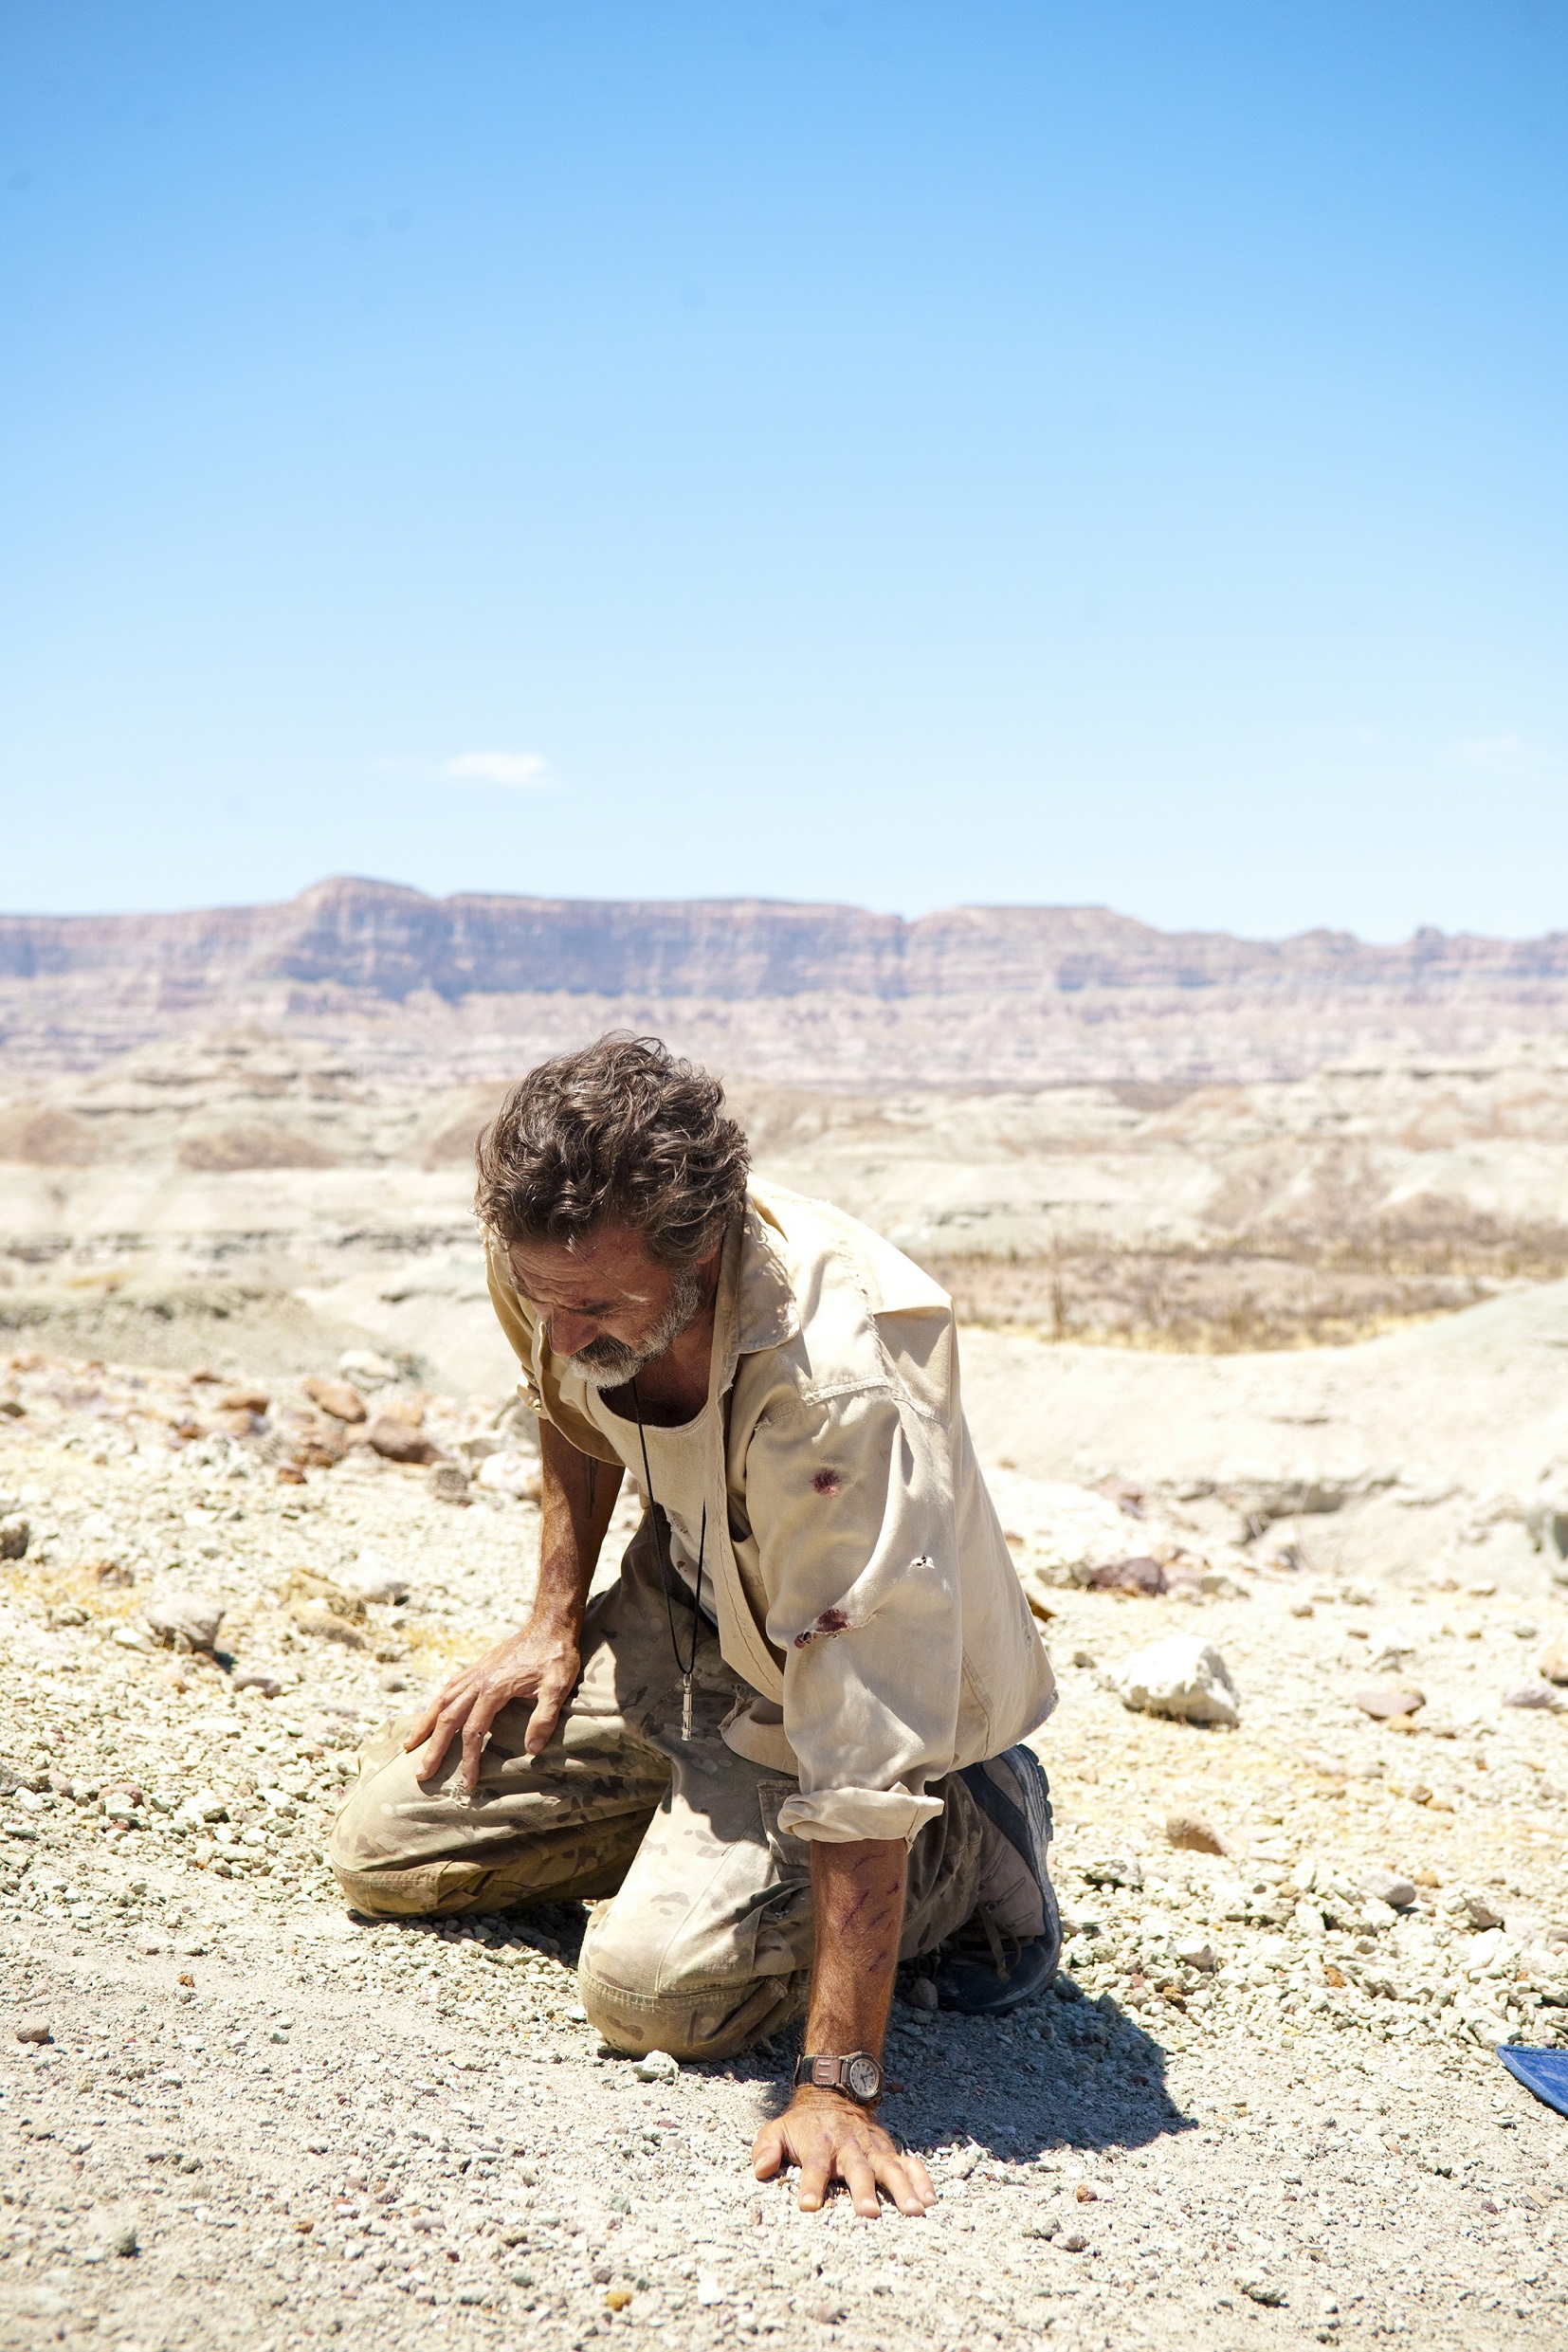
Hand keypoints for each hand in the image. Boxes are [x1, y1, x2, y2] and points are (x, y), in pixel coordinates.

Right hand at [402, 1618, 579, 1789]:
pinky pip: (449, 1688)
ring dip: (425, 1725)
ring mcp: (475, 1672)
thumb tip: (531, 1750)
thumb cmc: (556, 1657)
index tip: (468, 1782)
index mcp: (494, 1689)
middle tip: (421, 1774)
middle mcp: (478, 1681)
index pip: (474, 1732)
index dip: (469, 1760)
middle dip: (434, 1749)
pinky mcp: (477, 1667)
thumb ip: (544, 1718)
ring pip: (441, 1701)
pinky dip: (435, 1704)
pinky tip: (431, 1715)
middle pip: (448, 1719)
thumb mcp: (558, 1687)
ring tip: (409, 1746)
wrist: (550, 1624)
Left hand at [752, 2089, 935, 2218]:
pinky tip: (931, 2200)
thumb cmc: (803, 2123)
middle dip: (863, 2190)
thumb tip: (761, 2170)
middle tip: (868, 2214)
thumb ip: (766, 2148)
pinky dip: (922, 2179)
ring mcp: (872, 2149)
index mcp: (819, 2143)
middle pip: (857, 2169)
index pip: (814, 2165)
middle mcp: (849, 2147)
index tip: (808, 2206)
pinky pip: (909, 2164)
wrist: (834, 2092)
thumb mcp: (777, 2128)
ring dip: (902, 2189)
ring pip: (890, 2168)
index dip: (810, 2184)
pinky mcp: (889, 2151)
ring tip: (914, 2211)